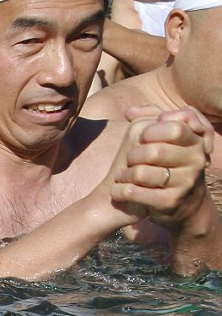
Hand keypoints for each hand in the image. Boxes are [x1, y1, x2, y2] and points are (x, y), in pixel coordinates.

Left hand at [111, 107, 213, 232]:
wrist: (178, 202)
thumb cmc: (166, 162)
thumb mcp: (164, 135)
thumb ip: (150, 115)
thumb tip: (130, 112)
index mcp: (195, 142)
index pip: (175, 128)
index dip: (151, 131)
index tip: (143, 138)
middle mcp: (196, 162)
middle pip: (154, 151)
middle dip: (133, 155)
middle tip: (130, 160)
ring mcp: (185, 183)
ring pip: (141, 173)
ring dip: (124, 174)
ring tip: (123, 176)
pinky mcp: (170, 203)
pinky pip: (134, 192)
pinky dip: (120, 191)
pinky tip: (119, 190)